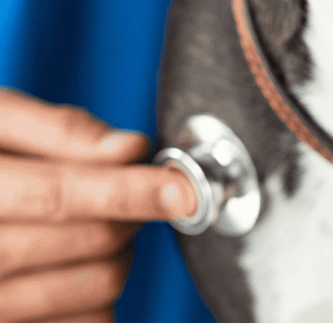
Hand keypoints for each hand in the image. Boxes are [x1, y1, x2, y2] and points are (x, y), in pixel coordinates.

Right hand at [0, 88, 196, 322]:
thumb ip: (55, 130)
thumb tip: (128, 148)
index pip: (60, 195)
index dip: (130, 191)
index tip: (183, 189)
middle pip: (91, 242)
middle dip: (131, 212)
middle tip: (129, 189)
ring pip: (97, 290)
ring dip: (121, 253)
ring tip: (97, 225)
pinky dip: (100, 298)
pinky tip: (79, 266)